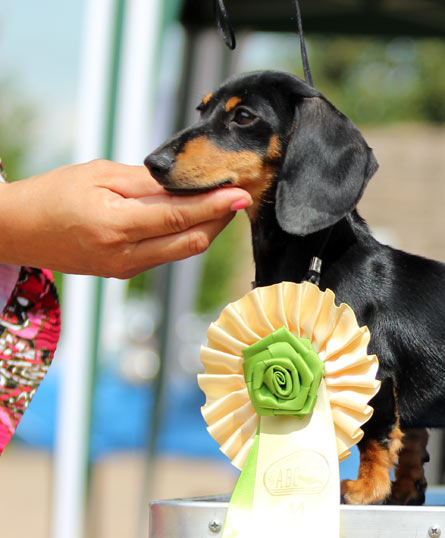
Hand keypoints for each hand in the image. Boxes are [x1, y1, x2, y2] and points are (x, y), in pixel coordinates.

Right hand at [0, 159, 251, 277]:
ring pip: (183, 251)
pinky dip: (187, 236)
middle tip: (241, 194)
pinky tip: (198, 217)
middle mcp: (125, 255)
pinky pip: (168, 254)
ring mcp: (127, 269)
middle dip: (221, 219)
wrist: (16, 231)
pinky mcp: (127, 273)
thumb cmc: (53, 195)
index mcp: (115, 226)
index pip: (178, 216)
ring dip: (208, 228)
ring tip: (225, 203)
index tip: (240, 192)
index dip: (215, 205)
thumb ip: (145, 183)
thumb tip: (187, 180)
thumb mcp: (98, 176)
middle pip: (191, 241)